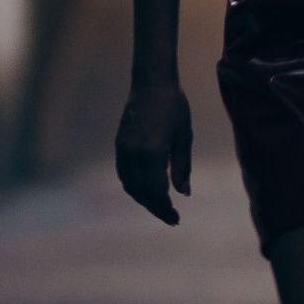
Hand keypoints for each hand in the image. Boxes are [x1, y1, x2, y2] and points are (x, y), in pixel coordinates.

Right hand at [116, 81, 191, 224]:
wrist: (151, 84)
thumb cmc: (174, 108)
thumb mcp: (184, 137)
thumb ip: (182, 167)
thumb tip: (183, 193)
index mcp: (153, 153)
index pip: (156, 192)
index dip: (165, 209)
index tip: (176, 219)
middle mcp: (134, 154)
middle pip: (142, 193)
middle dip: (156, 208)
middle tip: (171, 217)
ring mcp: (123, 150)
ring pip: (130, 186)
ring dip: (143, 199)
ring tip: (160, 206)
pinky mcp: (119, 145)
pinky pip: (123, 174)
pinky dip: (133, 187)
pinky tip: (145, 190)